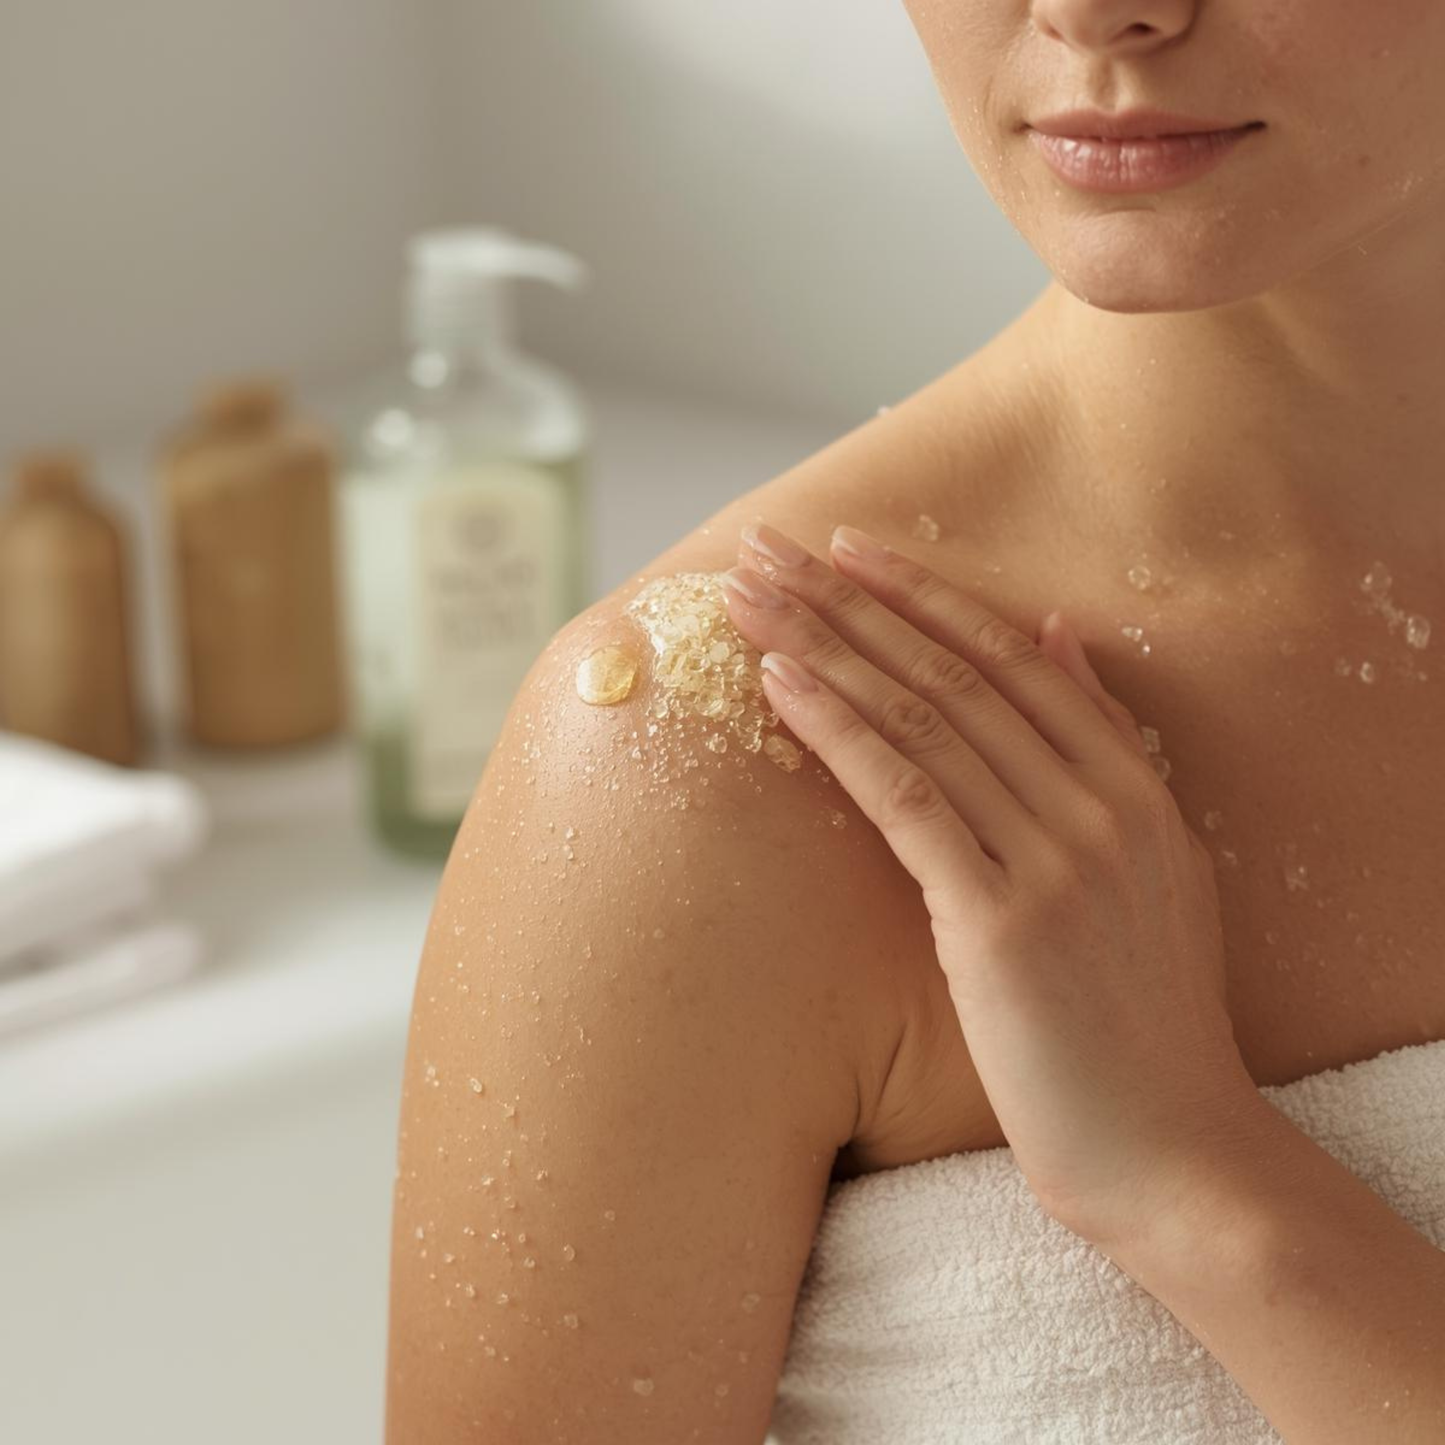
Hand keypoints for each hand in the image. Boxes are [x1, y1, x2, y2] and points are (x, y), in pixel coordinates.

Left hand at [719, 520, 1262, 1249]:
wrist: (1170, 1148)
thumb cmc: (1146, 1021)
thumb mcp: (1156, 869)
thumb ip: (1106, 748)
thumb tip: (1062, 635)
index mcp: (1134, 790)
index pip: (1012, 658)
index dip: (923, 595)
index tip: (849, 548)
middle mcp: (1097, 807)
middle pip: (951, 674)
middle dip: (848, 601)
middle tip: (768, 548)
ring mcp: (1052, 861)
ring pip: (920, 721)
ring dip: (824, 648)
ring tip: (749, 598)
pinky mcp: (998, 923)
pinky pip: (904, 799)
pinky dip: (838, 732)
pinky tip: (780, 685)